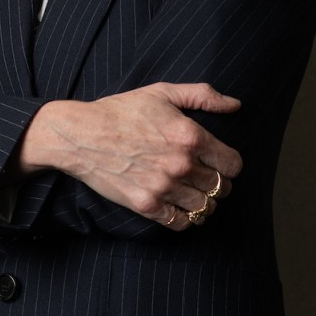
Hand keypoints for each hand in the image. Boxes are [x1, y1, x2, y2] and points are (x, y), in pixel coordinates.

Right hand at [17, 82, 241, 230]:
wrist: (80, 134)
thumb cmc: (121, 110)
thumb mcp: (162, 92)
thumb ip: (203, 95)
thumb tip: (236, 105)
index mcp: (190, 136)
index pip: (233, 164)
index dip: (231, 164)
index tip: (221, 162)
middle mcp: (181, 164)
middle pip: (222, 187)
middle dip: (218, 183)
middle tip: (206, 177)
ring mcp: (163, 187)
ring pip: (204, 207)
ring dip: (204, 202)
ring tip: (194, 193)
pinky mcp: (146, 204)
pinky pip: (181, 223)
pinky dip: (186, 218)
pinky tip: (179, 207)